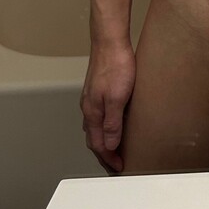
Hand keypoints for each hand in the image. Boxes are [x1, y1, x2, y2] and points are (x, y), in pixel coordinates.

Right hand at [80, 44, 135, 173]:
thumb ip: (113, 123)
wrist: (110, 41)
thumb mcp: (118, 98)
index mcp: (92, 112)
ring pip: (95, 127)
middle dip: (104, 154)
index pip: (99, 145)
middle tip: (116, 164)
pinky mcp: (97, 90)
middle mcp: (88, 108)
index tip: (120, 167)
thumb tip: (109, 145)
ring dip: (103, 141)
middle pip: (94, 139)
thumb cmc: (116, 66)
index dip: (109, 159)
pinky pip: (98, 115)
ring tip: (114, 149)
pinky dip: (104, 127)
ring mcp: (91, 99)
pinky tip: (113, 123)